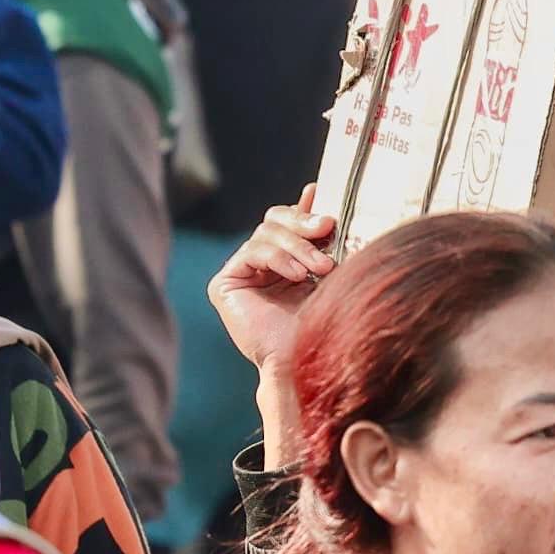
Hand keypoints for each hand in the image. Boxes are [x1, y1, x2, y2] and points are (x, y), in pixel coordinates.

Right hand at [212, 191, 341, 458]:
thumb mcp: (329, 271)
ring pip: (266, 233)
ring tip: (322, 267)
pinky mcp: (225, 284)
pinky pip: (252, 251)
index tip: (322, 194)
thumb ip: (321, 235)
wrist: (308, 366)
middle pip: (274, 220)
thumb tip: (312, 188)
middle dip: (302, 222)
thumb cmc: (326, 325)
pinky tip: (298, 275)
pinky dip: (278, 258)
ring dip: (298, 246)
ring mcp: (242, 274)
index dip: (303, 207)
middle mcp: (261, 266)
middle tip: (328, 227)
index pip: (289, 221)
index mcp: (287, 261)